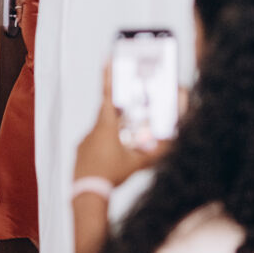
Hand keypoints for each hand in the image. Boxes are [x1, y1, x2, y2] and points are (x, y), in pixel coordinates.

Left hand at [75, 66, 170, 186]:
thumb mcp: (138, 163)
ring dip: (113, 135)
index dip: (109, 77)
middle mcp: (93, 130)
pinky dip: (105, 148)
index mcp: (106, 126)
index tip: (107, 59)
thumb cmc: (111, 175)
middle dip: (119, 113)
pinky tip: (111, 161)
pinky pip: (94, 144)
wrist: (87, 193)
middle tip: (129, 114)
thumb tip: (172, 143)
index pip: (108, 96)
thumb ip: (156, 153)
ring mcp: (84, 141)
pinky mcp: (80, 152)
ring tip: (122, 148)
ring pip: (101, 131)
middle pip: (107, 114)